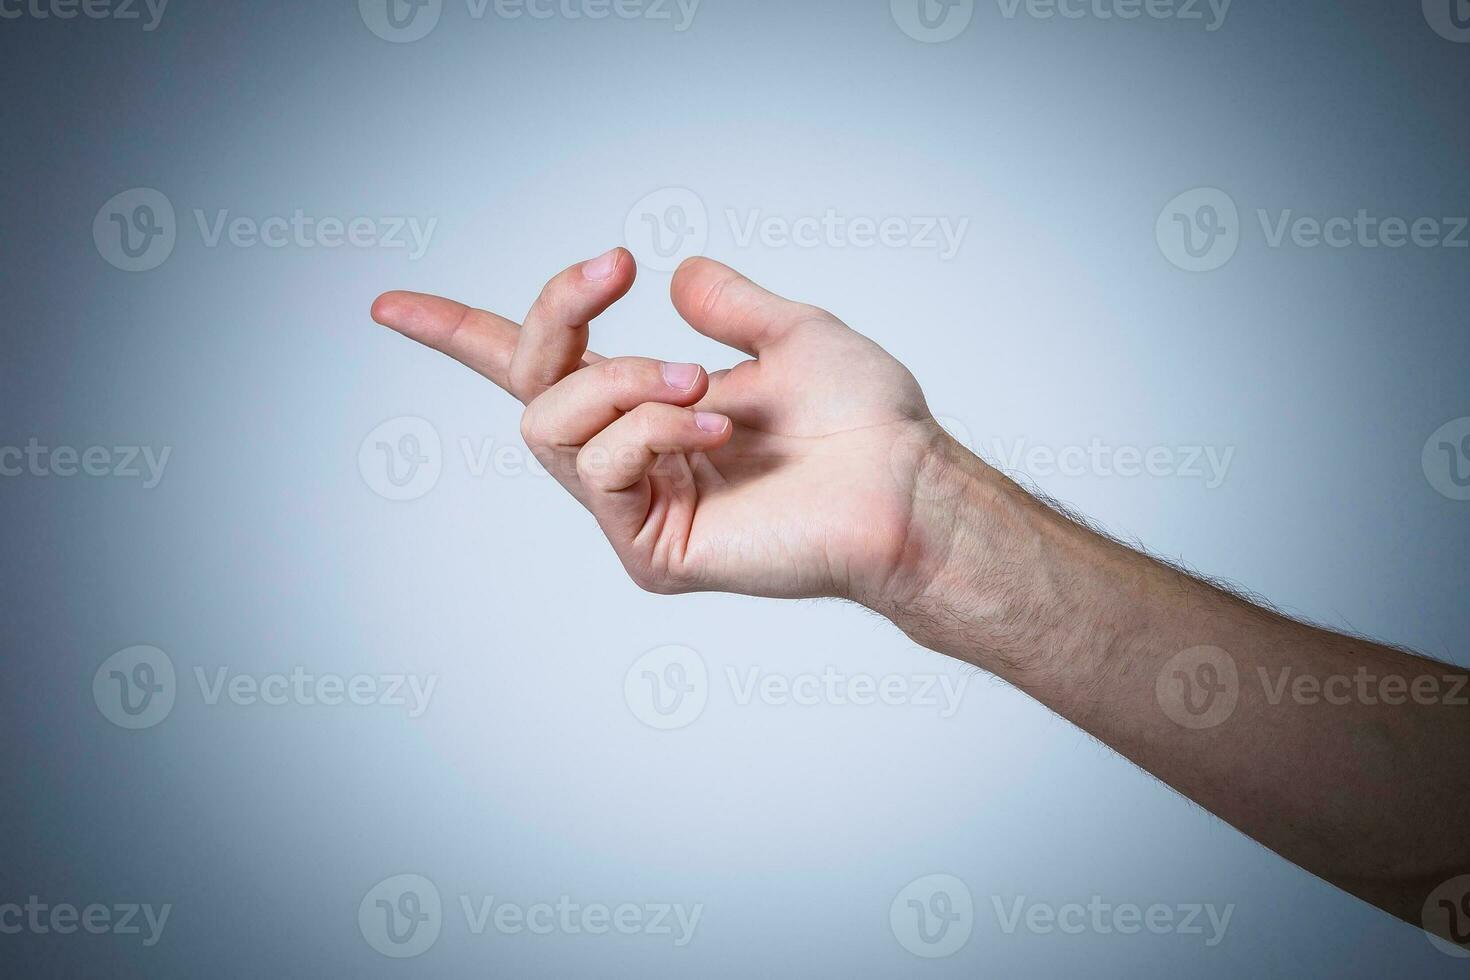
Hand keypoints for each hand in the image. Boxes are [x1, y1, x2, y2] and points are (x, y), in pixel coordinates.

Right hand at [371, 251, 978, 608]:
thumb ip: (725, 304)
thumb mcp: (791, 332)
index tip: (386, 303)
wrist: (904, 483)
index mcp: (650, 404)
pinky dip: (653, 428)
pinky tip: (716, 430)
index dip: (458, 333)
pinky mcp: (651, 549)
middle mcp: (630, 455)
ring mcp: (635, 506)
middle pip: (528, 381)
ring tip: (702, 386)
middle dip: (558, 313)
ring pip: (551, 425)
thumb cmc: (863, 421)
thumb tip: (674, 277)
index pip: (538, 367)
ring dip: (621, 381)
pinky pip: (603, 469)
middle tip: (617, 269)